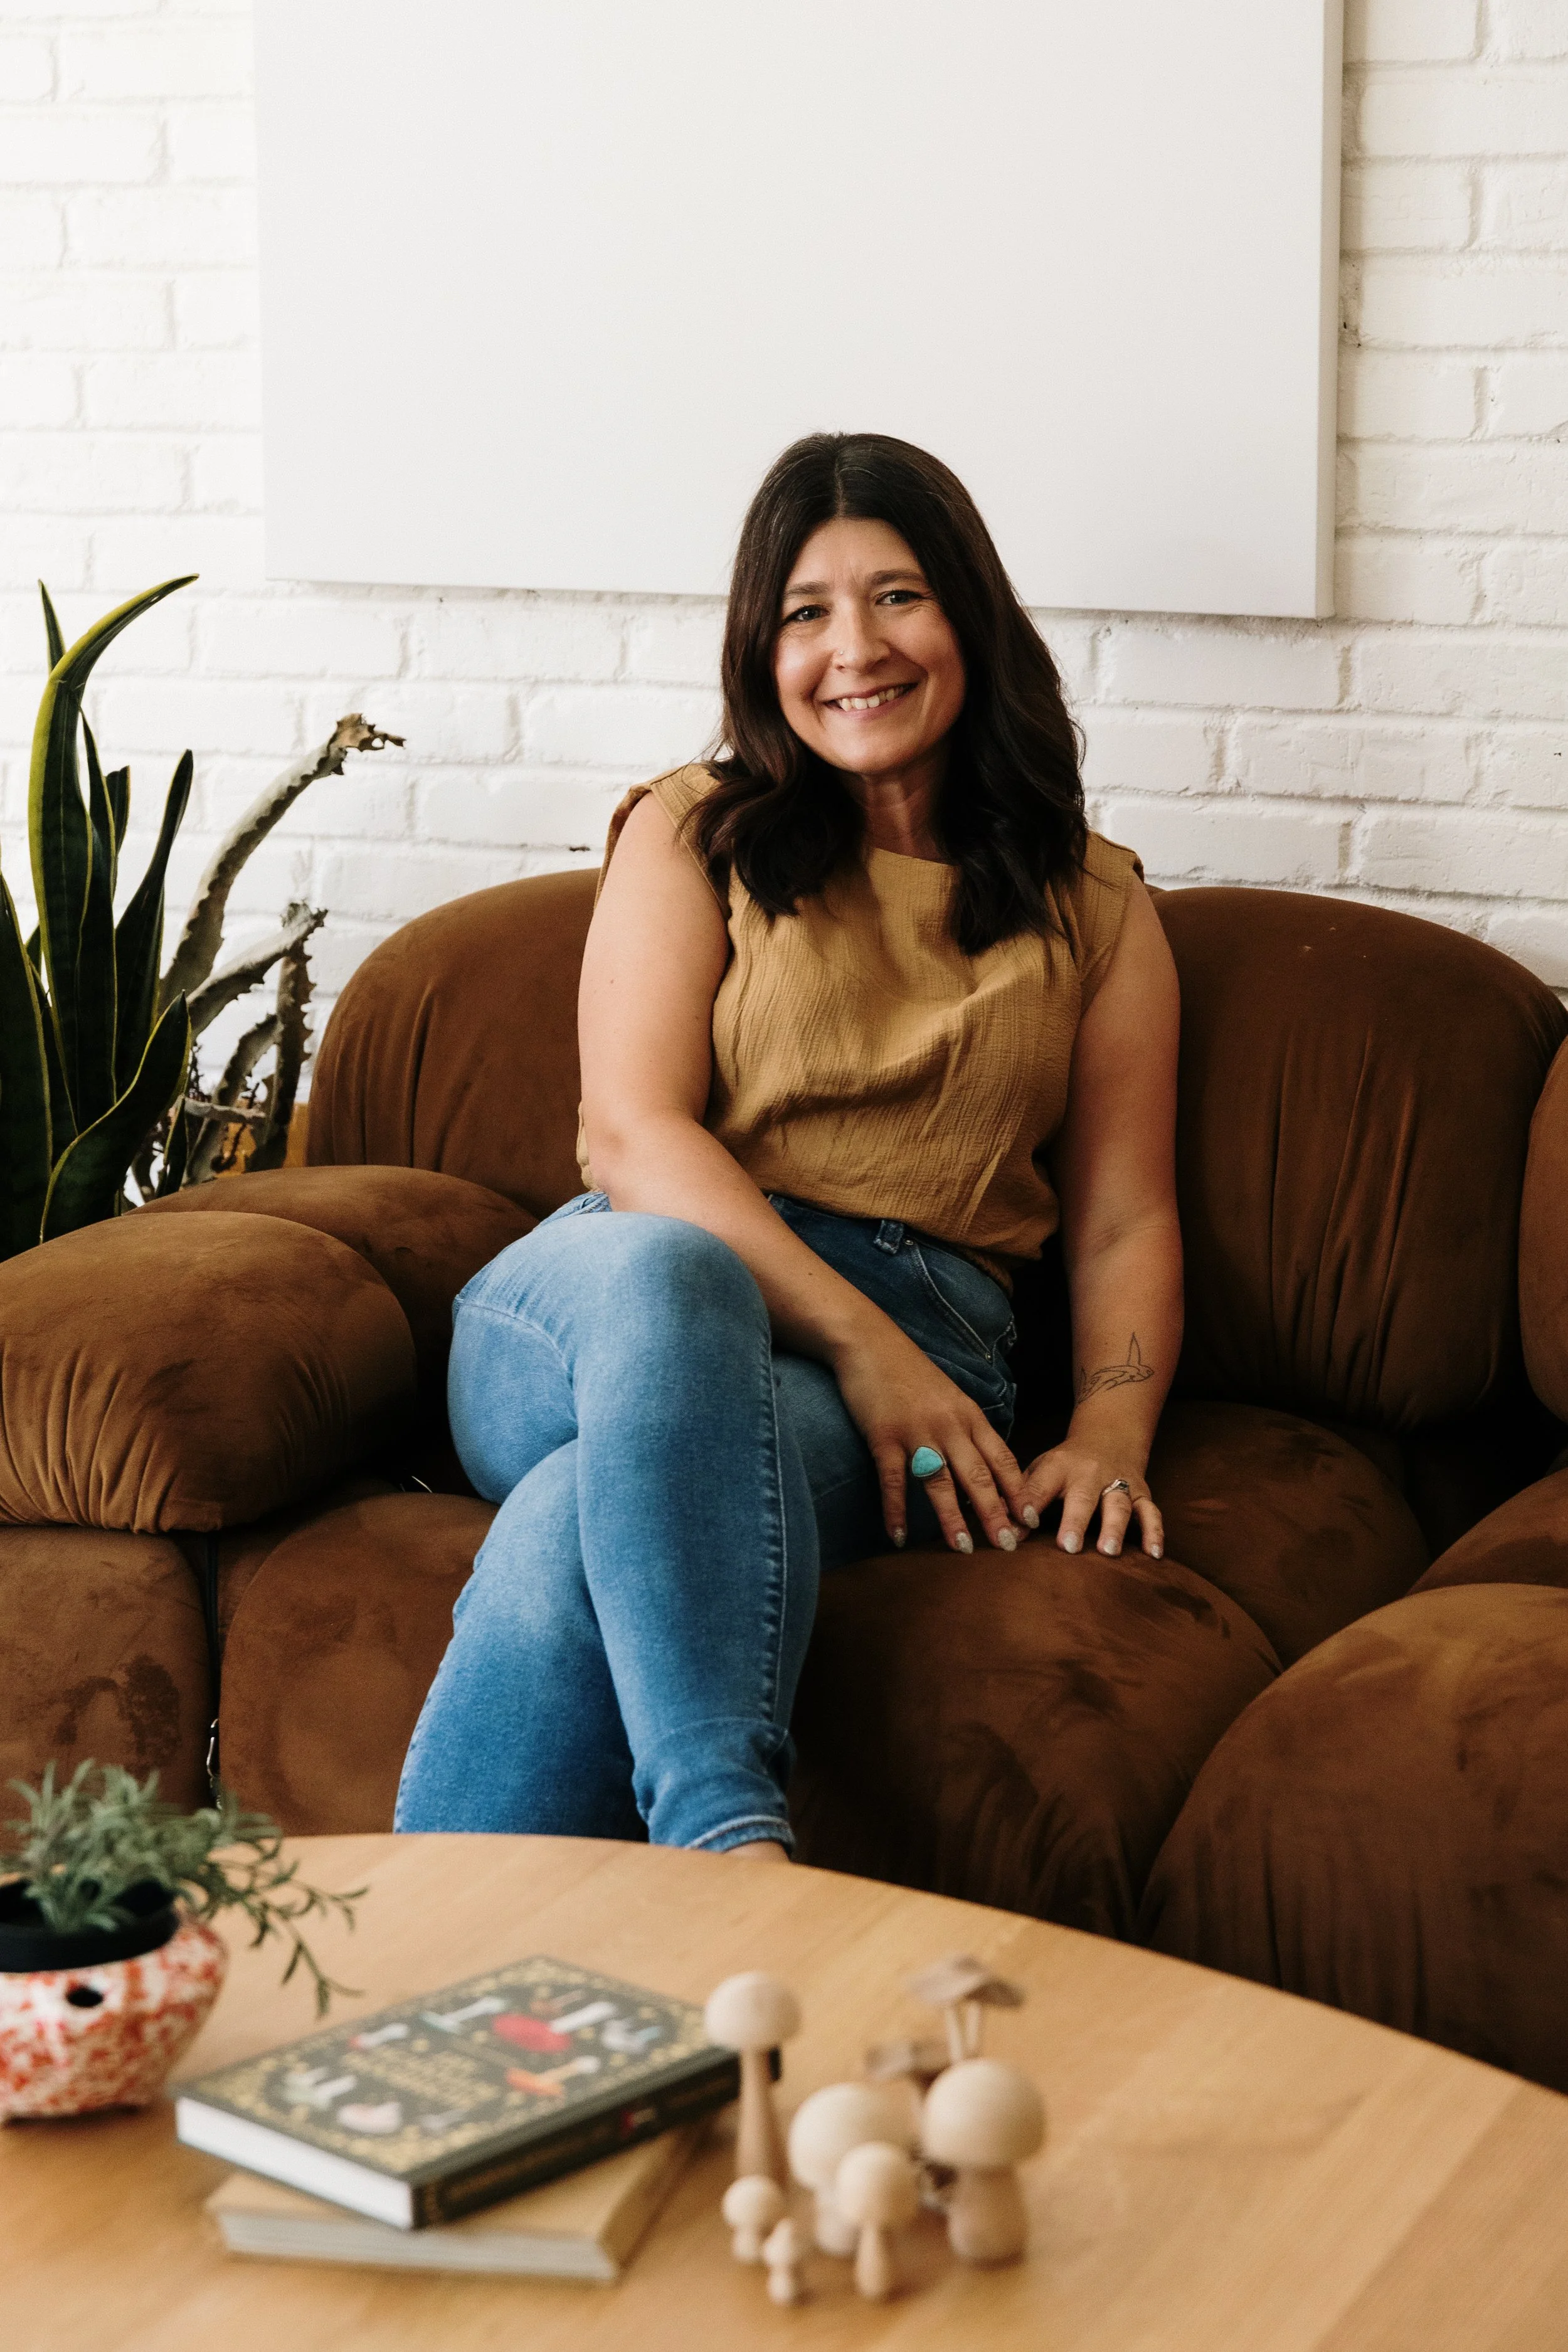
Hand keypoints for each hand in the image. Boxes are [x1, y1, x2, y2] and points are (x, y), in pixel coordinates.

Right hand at [830, 1317, 1027, 1555]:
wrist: (870, 1341)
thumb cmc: (910, 1373)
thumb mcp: (949, 1397)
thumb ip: (965, 1429)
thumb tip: (981, 1468)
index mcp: (969, 1416)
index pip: (1002, 1459)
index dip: (1017, 1491)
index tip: (1031, 1519)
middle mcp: (949, 1425)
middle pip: (978, 1475)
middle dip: (995, 1513)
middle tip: (1008, 1546)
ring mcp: (917, 1431)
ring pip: (941, 1481)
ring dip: (952, 1517)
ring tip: (963, 1548)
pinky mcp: (884, 1435)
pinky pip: (894, 1479)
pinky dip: (896, 1510)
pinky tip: (898, 1536)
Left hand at [1020, 1439, 1162, 1559]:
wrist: (1109, 1436)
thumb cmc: (1066, 1465)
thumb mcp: (1040, 1471)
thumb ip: (1021, 1499)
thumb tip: (1001, 1531)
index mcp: (1058, 1467)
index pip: (1040, 1485)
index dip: (1030, 1502)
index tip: (1022, 1525)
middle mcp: (1090, 1474)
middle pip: (1083, 1497)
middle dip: (1076, 1521)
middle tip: (1068, 1547)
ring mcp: (1119, 1483)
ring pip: (1119, 1504)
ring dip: (1114, 1528)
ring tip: (1108, 1552)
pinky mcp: (1142, 1493)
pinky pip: (1150, 1512)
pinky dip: (1154, 1532)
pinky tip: (1153, 1554)